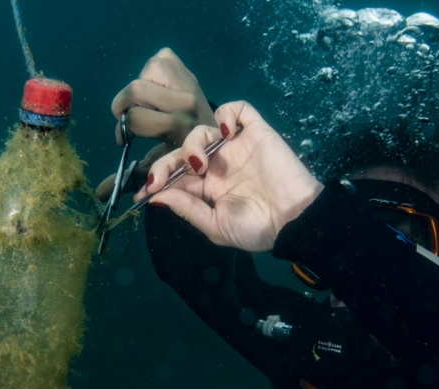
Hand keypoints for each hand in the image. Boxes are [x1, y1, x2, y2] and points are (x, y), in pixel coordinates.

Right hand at [96, 48, 216, 201]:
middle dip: (124, 104)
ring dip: (140, 88)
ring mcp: (189, 83)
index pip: (135, 118)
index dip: (123, 129)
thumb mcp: (158, 168)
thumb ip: (130, 180)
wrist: (214, 138)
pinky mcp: (187, 70)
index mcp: (178, 127)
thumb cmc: (182, 156)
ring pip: (146, 72)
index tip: (124, 139)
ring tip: (147, 104)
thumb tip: (100, 194)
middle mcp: (186, 102)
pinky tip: (158, 90)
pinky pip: (159, 59)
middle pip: (135, 88)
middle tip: (129, 117)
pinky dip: (152, 74)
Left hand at [136, 101, 322, 251]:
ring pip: (201, 130)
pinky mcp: (255, 132)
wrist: (295, 221)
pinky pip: (237, 109)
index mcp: (207, 189)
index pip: (174, 176)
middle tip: (158, 178)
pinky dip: (226, 114)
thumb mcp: (216, 226)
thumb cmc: (259, 229)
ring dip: (192, 144)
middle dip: (164, 164)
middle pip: (181, 152)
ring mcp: (236, 147)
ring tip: (200, 164)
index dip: (156, 180)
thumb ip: (187, 209)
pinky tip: (225, 133)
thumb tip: (157, 197)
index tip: (142, 192)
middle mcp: (218, 165)